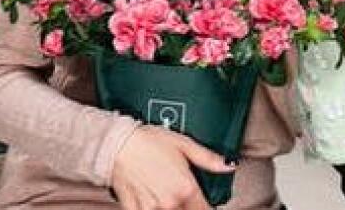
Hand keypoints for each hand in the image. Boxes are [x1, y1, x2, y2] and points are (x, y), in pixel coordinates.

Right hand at [110, 125, 234, 209]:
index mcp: (186, 188)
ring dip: (169, 207)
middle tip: (179, 193)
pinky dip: (151, 208)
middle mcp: (170, 203)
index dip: (207, 208)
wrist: (116, 143)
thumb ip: (207, 159)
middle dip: (187, 206)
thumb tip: (228, 165)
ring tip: (164, 193)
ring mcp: (151, 209)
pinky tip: (150, 198)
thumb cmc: (148, 140)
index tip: (204, 204)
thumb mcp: (183, 144)